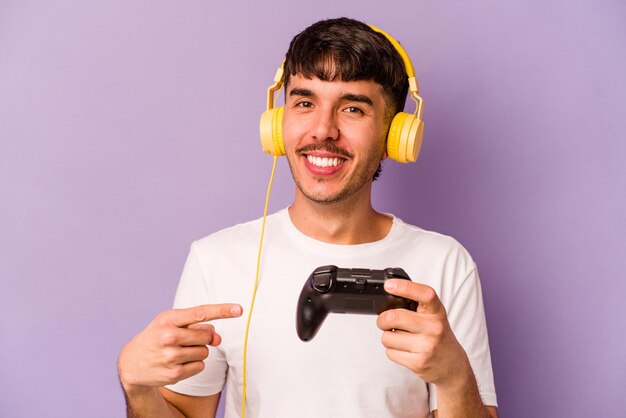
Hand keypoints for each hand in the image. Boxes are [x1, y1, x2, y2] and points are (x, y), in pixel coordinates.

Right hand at [118, 304, 241, 391]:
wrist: (132, 362)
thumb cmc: (157, 337)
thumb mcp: (171, 324)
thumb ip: (197, 326)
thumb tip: (218, 337)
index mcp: (168, 319)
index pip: (201, 312)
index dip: (222, 310)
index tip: (239, 309)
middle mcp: (169, 337)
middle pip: (207, 335)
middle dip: (204, 337)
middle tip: (187, 339)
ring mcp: (171, 357)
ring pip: (205, 352)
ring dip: (198, 351)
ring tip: (179, 351)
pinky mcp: (174, 374)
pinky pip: (200, 366)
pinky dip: (194, 364)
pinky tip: (178, 363)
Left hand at [377, 280, 469, 387]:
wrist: (453, 366)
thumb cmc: (439, 337)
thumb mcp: (435, 317)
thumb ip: (417, 306)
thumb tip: (390, 296)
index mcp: (437, 312)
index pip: (424, 294)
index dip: (405, 287)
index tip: (389, 285)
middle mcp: (434, 328)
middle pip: (394, 317)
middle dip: (382, 320)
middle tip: (384, 322)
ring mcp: (427, 346)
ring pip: (387, 337)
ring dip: (387, 338)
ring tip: (400, 338)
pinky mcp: (418, 363)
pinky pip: (390, 353)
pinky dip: (392, 351)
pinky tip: (404, 350)